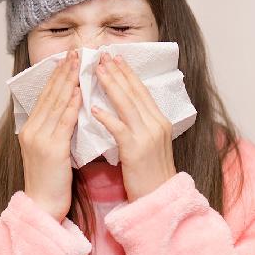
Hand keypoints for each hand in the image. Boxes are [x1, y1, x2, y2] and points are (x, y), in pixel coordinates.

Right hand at [18, 49, 81, 222]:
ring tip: (79, 63)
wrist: (42, 205)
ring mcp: (40, 138)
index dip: (57, 75)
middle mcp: (32, 129)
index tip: (68, 58)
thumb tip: (70, 106)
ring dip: (69, 81)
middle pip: (50, 94)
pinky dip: (71, 104)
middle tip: (75, 52)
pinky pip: (63, 122)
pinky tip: (80, 91)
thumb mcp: (50, 148)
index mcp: (31, 127)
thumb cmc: (51, 179)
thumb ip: (56, 127)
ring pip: (56, 103)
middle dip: (63, 71)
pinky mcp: (51, 149)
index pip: (45, 95)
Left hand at [91, 52, 176, 201]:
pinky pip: (119, 128)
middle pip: (134, 91)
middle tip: (103, 55)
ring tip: (97, 71)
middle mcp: (156, 124)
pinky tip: (93, 108)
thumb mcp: (150, 143)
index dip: (128, 72)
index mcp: (160, 120)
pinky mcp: (136, 150)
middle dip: (118, 71)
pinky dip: (106, 116)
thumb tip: (125, 107)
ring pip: (127, 104)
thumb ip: (140, 123)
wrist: (160, 199)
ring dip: (111, 85)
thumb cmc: (150, 173)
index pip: (142, 90)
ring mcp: (147, 136)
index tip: (115, 57)